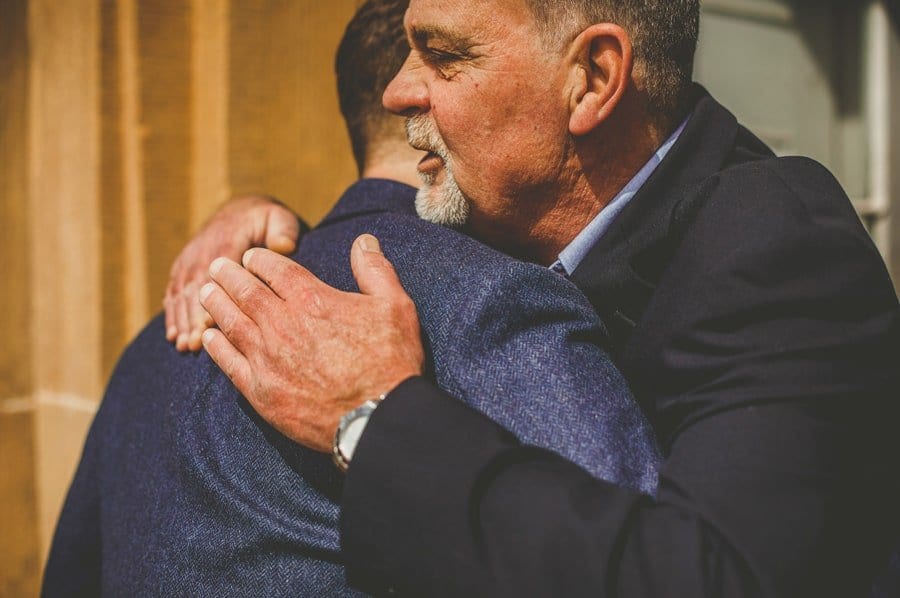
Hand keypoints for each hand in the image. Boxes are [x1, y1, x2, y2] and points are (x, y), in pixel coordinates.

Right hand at [163, 194, 300, 351]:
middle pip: (194, 285)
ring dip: (182, 320)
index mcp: (226, 240)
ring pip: (181, 291)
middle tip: (194, 344)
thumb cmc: (267, 221)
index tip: (210, 323)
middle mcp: (203, 249)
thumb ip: (282, 231)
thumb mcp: (279, 219)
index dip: (211, 297)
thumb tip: (284, 245)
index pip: (215, 272)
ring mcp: (190, 259)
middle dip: (192, 316)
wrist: (242, 210)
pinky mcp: (184, 267)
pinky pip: (174, 291)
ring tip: (185, 346)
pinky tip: (175, 337)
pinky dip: (173, 314)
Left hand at [199, 235, 424, 451]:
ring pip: (232, 323)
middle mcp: (282, 324)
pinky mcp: (261, 392)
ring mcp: (267, 359)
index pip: (276, 270)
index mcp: (312, 299)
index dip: (260, 259)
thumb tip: (364, 241)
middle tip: (217, 267)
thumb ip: (375, 270)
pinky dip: (217, 347)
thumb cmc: (391, 361)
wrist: (378, 417)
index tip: (251, 256)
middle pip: (246, 292)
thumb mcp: (395, 306)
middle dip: (230, 276)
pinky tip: (209, 338)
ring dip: (216, 305)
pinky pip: (229, 363)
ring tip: (205, 293)